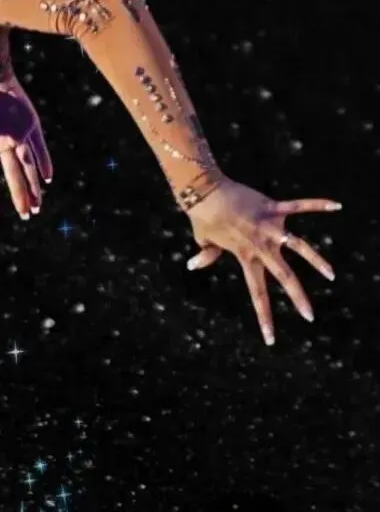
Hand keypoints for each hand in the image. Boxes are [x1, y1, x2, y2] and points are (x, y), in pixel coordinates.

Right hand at [0, 74, 52, 223]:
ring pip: (28, 167)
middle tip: (27, 217)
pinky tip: (48, 178)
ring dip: (34, 186)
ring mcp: (18, 137)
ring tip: (38, 205)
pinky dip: (44, 162)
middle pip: (13, 178)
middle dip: (19, 197)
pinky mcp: (30, 126)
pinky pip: (40, 148)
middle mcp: (3, 146)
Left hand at [183, 175, 341, 345]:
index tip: (270, 339)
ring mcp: (268, 227)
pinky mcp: (272, 208)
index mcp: (245, 257)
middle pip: (283, 276)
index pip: (257, 293)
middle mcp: (260, 245)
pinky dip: (317, 205)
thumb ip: (207, 254)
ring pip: (299, 246)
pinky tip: (336, 206)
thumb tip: (192, 265)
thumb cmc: (203, 216)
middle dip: (298, 298)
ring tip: (332, 276)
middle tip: (310, 317)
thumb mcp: (204, 240)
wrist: (204, 190)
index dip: (264, 317)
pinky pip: (298, 206)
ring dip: (316, 261)